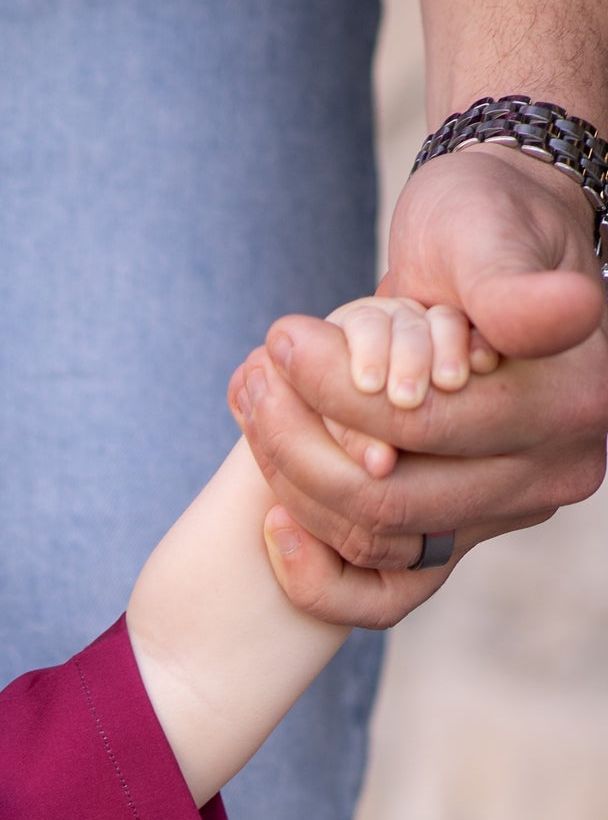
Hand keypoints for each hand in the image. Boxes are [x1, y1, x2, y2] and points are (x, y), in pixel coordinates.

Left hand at [234, 139, 607, 622]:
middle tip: (250, 382)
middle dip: (301, 445)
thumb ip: (514, 288)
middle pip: (396, 499)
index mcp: (569, 403)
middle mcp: (549, 473)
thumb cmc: (484, 224)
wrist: (481, 251)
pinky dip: (319, 572)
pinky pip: (384, 594)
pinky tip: (272, 521)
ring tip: (252, 413)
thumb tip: (569, 310)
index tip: (281, 340)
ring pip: (378, 542)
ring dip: (296, 488)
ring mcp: (503, 513)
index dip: (340, 392)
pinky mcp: (457, 535)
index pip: (429, 426)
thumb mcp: (491, 237)